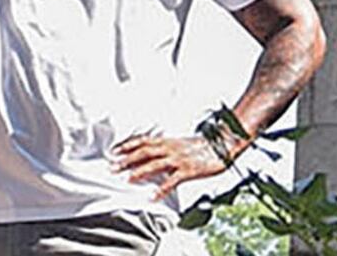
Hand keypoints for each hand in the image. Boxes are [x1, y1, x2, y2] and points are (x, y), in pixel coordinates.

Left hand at [110, 131, 231, 196]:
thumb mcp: (182, 142)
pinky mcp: (188, 170)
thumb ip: (167, 147)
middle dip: (127, 160)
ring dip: (139, 171)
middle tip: (113, 167)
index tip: (114, 151)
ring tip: (128, 179)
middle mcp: (171, 148)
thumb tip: (153, 151)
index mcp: (169, 141)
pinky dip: (161, 189)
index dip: (127, 145)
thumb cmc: (204, 145)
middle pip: (144, 152)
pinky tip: (153, 196)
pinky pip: (172, 181)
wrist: (223, 144)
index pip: (143, 141)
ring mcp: (179, 159)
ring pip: (155, 164)